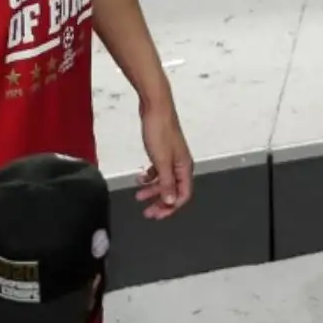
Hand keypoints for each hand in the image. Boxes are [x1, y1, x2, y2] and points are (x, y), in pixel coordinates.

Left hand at [136, 100, 194, 219]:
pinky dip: (150, 177)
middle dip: (161, 202)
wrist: (155, 108)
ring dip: (153, 190)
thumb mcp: (161, 160)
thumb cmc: (160, 131)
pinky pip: (159, 171)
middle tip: (147, 212)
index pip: (183, 194)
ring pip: (165, 181)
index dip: (171, 207)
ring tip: (138, 195)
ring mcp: (172, 157)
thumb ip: (167, 182)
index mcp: (184, 167)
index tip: (156, 214)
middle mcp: (181, 164)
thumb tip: (171, 201)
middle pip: (174, 190)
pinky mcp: (164, 151)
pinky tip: (140, 178)